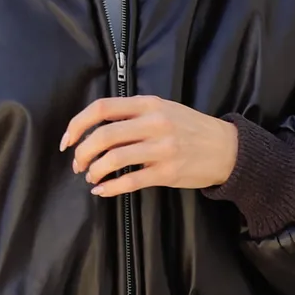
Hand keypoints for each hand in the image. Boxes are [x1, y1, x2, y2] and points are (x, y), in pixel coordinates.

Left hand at [61, 96, 237, 198]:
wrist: (226, 148)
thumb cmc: (191, 129)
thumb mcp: (164, 109)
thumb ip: (134, 113)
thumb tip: (97, 127)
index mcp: (149, 104)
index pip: (102, 108)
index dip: (77, 124)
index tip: (68, 140)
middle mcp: (154, 123)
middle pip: (103, 135)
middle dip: (82, 153)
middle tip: (78, 164)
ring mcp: (161, 148)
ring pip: (113, 159)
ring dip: (94, 170)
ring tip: (91, 176)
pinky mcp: (167, 173)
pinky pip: (129, 181)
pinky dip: (109, 187)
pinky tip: (102, 190)